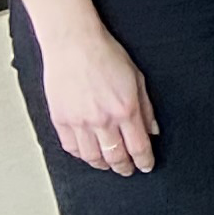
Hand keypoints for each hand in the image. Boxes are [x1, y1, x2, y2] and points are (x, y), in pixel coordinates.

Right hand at [30, 13, 159, 174]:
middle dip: (125, 167)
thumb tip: (152, 130)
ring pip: (92, 157)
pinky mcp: (60, 120)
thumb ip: (146, 108)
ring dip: (103, 165)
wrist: (74, 45)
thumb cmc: (106, 56)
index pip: (138, 147)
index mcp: (125, 109)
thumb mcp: (138, 78)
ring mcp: (79, 122)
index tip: (146, 166)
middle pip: (116, 157)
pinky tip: (88, 154)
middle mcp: (102, 120)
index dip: (144, 161)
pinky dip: (81, 155)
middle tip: (128, 170)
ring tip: (109, 165)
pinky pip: (71, 148)